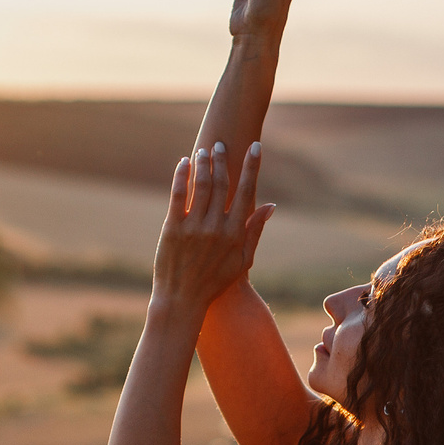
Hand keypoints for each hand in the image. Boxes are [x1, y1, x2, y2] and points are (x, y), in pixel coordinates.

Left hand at [152, 142, 275, 312]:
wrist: (182, 300)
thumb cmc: (215, 282)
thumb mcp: (243, 260)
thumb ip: (255, 231)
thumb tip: (270, 206)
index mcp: (234, 234)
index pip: (246, 192)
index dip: (251, 167)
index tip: (255, 147)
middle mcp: (215, 228)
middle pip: (221, 184)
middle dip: (222, 160)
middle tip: (220, 144)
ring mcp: (193, 228)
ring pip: (200, 186)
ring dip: (203, 164)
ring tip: (204, 151)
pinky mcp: (172, 229)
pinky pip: (178, 196)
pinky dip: (181, 176)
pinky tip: (184, 162)